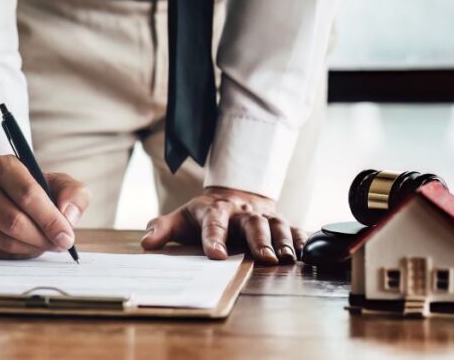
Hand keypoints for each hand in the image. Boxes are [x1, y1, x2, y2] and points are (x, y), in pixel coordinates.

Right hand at [0, 154, 90, 257]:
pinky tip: (28, 246)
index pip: (28, 195)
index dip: (50, 219)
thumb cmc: (35, 188)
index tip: (67, 236)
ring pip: (5, 241)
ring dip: (32, 248)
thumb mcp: (58, 182)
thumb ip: (73, 193)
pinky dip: (18, 255)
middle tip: (60, 244)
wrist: (4, 192)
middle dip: (43, 238)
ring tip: (47, 244)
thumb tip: (68, 216)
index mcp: (2, 166)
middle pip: (14, 222)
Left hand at [140, 187, 305, 264]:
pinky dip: (302, 239)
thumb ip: (163, 228)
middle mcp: (242, 211)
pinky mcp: (280, 221)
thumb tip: (146, 242)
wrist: (233, 194)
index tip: (216, 255)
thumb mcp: (181, 217)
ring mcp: (264, 215)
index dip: (214, 239)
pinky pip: (294, 228)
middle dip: (259, 241)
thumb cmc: (204, 214)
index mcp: (215, 210)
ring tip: (287, 260)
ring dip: (283, 242)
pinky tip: (307, 254)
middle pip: (252, 223)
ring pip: (276, 225)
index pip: (213, 223)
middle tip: (265, 259)